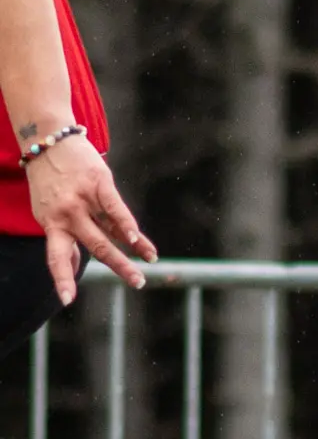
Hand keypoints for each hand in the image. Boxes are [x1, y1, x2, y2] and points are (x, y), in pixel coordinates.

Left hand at [25, 134, 156, 303]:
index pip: (56, 258)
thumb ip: (64, 236)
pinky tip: (140, 241)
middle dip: (119, 267)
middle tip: (137, 283)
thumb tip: (73, 265)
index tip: (67, 301)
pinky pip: (116, 210)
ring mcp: (82, 199)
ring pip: (111, 231)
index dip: (63, 279)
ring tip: (151, 262)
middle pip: (96, 247)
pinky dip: (129, 226)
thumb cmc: (49, 179)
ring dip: (133, 250)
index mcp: (51, 223)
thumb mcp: (48, 210)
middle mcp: (65, 214)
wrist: (46, 137)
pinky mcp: (99, 183)